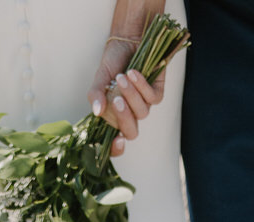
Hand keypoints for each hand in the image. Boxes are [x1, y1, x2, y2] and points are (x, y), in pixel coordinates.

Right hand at [88, 37, 164, 155]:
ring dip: (132, 95)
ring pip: (142, 113)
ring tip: (122, 77)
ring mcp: (144, 105)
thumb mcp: (100, 78)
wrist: (128, 40)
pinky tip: (133, 72)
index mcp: (114, 117)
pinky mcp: (157, 93)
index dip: (116, 149)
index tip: (117, 142)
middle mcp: (130, 115)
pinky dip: (142, 86)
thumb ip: (95, 95)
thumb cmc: (113, 62)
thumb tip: (96, 111)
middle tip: (116, 100)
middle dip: (124, 118)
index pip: (116, 143)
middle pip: (131, 132)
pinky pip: (153, 98)